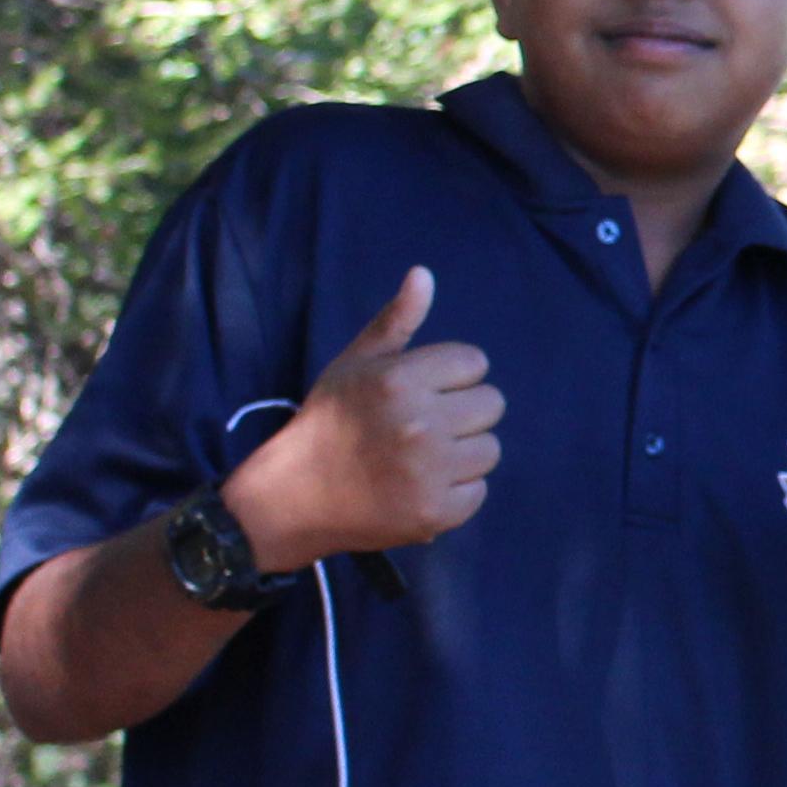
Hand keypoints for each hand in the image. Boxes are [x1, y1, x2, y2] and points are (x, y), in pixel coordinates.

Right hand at [222, 268, 501, 569]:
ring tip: (420, 457)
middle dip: (463, 412)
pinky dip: (456, 492)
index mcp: (400, 380)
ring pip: (490, 449)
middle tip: (422, 426)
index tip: (423, 391)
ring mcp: (429, 472)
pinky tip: (420, 486)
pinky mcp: (435, 513)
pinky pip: (479, 491)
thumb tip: (424, 273)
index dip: (452, 375)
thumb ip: (397, 320)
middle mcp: (419, 424)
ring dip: (463, 453)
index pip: (475, 363)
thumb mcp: (356, 363)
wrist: (295, 495)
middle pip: (491, 404)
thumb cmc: (330, 421)